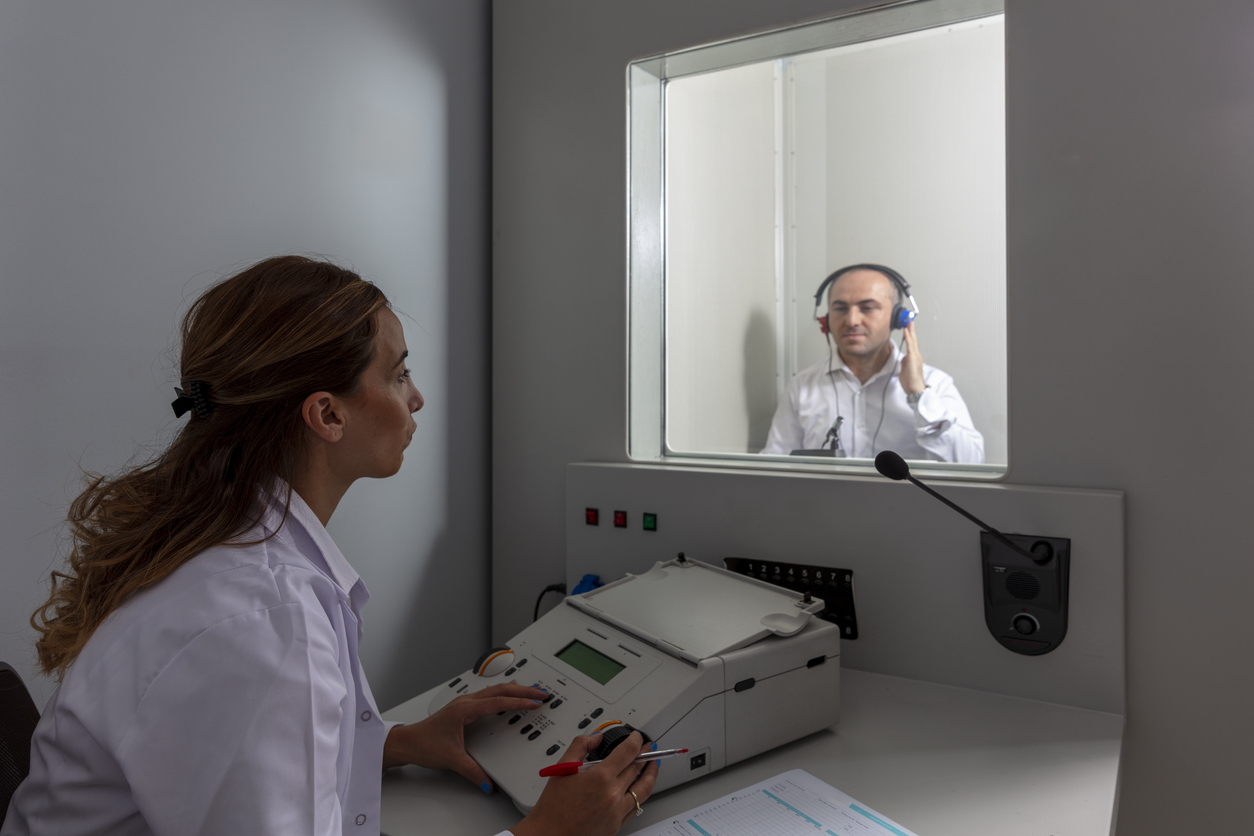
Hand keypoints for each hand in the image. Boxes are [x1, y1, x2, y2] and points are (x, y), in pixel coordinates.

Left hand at [382, 682, 546, 789]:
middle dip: (524, 690)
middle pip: (500, 690)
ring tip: (531, 690)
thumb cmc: (424, 744)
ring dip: (515, 689)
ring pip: (495, 690)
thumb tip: (487, 781)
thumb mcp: (451, 759)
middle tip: (542, 693)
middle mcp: (466, 702)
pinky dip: (503, 693)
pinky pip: (489, 695)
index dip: (519, 702)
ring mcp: (464, 703)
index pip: (499, 702)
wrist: (407, 742)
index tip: (535, 703)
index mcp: (465, 709)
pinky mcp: (463, 707)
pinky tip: (508, 694)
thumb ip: (472, 771)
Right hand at [512, 731, 659, 835]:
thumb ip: (580, 746)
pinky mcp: (617, 824)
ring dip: (651, 774)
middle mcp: (612, 794)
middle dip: (645, 754)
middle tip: (647, 747)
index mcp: (600, 777)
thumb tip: (596, 737)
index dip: (636, 740)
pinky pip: (636, 807)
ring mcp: (617, 811)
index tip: (637, 736)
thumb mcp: (562, 768)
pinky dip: (641, 794)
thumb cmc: (553, 806)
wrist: (550, 834)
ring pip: (644, 789)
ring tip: (653, 765)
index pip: (628, 752)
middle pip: (637, 768)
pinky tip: (640, 788)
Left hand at [899, 322, 925, 395]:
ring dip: (910, 331)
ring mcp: (915, 356)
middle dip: (911, 329)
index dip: (910, 334)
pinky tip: (906, 331)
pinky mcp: (913, 358)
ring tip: (908, 322)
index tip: (908, 327)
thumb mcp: (905, 369)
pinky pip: (910, 346)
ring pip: (912, 341)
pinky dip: (908, 338)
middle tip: (910, 319)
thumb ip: (905, 362)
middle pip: (913, 339)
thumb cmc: (911, 382)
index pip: (912, 343)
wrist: (915, 389)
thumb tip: (903, 358)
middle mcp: (916, 355)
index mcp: (914, 358)